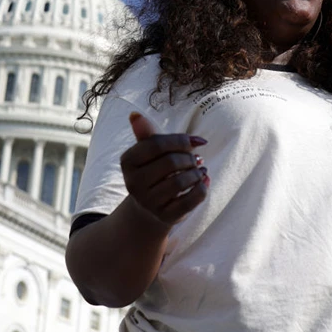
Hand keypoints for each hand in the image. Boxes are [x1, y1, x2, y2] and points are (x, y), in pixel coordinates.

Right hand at [120, 112, 208, 227]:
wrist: (150, 207)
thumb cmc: (154, 171)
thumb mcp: (148, 151)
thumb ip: (147, 134)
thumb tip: (135, 114)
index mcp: (127, 162)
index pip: (157, 144)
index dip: (181, 140)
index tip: (196, 142)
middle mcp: (133, 183)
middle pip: (170, 162)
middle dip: (189, 158)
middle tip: (197, 159)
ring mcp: (148, 202)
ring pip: (181, 182)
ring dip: (197, 173)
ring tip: (201, 170)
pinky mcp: (165, 216)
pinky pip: (190, 200)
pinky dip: (202, 189)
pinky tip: (203, 182)